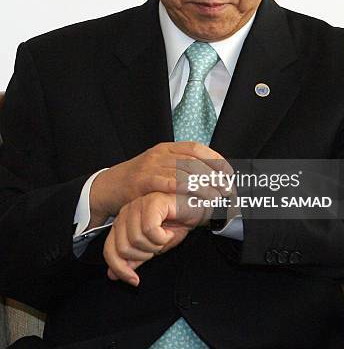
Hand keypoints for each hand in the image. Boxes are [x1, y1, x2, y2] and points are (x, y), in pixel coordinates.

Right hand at [89, 141, 232, 227]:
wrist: (108, 187)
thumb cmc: (139, 181)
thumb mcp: (160, 168)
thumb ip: (181, 169)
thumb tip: (213, 179)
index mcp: (168, 148)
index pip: (198, 149)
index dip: (216, 160)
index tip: (229, 175)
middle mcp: (161, 153)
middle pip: (195, 161)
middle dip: (215, 177)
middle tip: (226, 191)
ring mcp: (152, 165)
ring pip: (186, 173)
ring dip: (205, 187)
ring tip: (216, 199)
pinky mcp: (144, 181)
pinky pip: (170, 184)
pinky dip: (187, 192)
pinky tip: (197, 200)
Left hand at [103, 191, 210, 285]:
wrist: (196, 211)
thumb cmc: (177, 224)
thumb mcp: (153, 247)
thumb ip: (133, 259)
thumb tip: (114, 274)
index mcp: (123, 222)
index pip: (110, 250)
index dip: (120, 269)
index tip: (134, 280)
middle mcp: (127, 212)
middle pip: (123, 248)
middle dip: (144, 255)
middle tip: (157, 246)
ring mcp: (138, 205)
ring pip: (136, 240)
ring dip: (155, 245)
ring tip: (164, 236)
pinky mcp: (152, 202)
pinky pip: (150, 230)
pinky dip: (162, 236)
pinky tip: (169, 230)